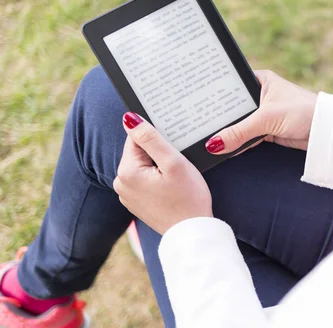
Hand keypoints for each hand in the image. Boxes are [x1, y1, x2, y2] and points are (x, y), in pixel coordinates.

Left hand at [114, 112, 212, 234]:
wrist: (192, 234)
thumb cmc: (188, 198)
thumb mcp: (173, 162)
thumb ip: (151, 138)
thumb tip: (129, 118)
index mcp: (126, 171)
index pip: (137, 137)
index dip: (158, 138)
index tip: (173, 148)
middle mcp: (121, 183)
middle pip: (139, 152)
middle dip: (158, 152)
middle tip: (177, 164)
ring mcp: (127, 195)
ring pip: (143, 165)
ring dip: (159, 165)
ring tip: (176, 178)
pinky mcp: (136, 202)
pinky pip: (145, 180)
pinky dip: (157, 178)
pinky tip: (172, 187)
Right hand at [205, 70, 317, 153]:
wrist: (326, 132)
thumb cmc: (302, 112)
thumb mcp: (267, 119)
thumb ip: (239, 132)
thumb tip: (214, 144)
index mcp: (259, 80)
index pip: (229, 86)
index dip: (213, 95)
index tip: (193, 103)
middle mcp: (259, 94)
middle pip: (232, 108)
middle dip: (218, 118)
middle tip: (194, 124)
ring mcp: (263, 113)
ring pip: (238, 124)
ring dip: (228, 132)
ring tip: (203, 138)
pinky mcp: (267, 130)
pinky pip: (246, 136)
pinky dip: (238, 142)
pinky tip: (223, 148)